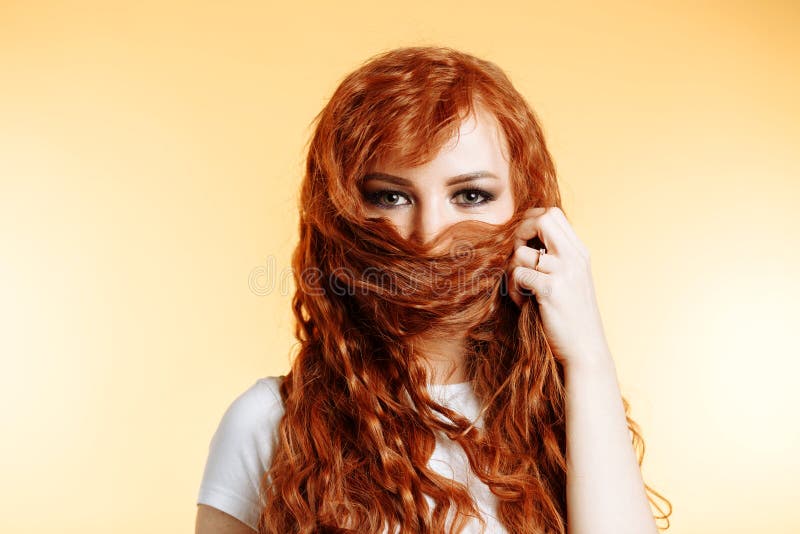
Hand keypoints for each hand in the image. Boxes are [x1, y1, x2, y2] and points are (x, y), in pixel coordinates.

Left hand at [506, 206, 610, 368]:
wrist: (586, 350)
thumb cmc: (571, 317)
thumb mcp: (570, 280)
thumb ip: (554, 258)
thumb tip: (522, 239)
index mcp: (580, 252)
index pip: (553, 214)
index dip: (531, 222)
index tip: (524, 243)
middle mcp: (575, 257)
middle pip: (542, 219)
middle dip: (520, 233)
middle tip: (518, 258)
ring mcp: (565, 272)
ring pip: (522, 252)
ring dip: (513, 271)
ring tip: (523, 290)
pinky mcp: (552, 289)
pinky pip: (518, 275)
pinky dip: (515, 290)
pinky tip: (525, 303)